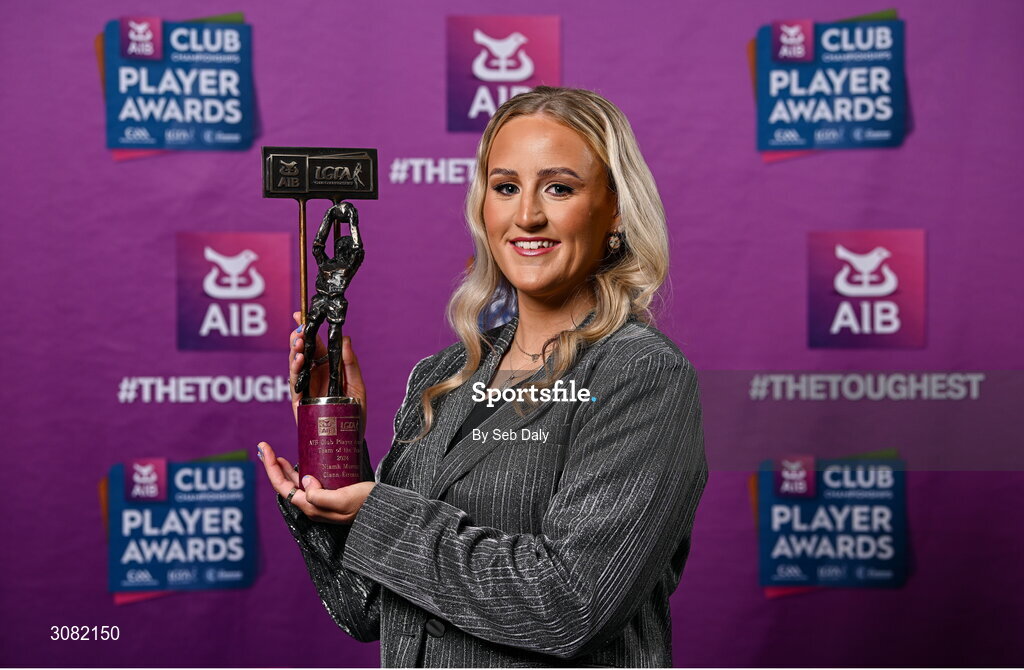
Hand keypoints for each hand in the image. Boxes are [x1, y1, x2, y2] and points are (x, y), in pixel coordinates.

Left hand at [257, 441, 374, 523]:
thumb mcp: (343, 500)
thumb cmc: (365, 505)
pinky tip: (303, 464)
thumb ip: (321, 496)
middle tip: (266, 448)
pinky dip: (300, 472)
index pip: (283, 487)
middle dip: (273, 467)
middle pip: (285, 485)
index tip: (265, 449)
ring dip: (284, 470)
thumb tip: (305, 481)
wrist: (382, 511)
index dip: (271, 468)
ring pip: (296, 484)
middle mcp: (312, 505)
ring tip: (278, 456)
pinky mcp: (330, 495)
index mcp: (311, 506)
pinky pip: (308, 484)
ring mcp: (320, 501)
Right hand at [289, 312, 367, 430]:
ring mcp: (305, 389)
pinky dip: (295, 370)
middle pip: (301, 352)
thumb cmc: (354, 415)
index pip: (314, 344)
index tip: (300, 314)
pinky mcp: (299, 403)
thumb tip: (345, 339)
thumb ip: (350, 364)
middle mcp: (314, 376)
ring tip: (299, 344)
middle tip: (299, 329)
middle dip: (298, 339)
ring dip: (295, 352)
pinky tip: (299, 360)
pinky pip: (293, 384)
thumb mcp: (358, 387)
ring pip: (295, 365)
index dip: (307, 329)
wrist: (350, 442)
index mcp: (327, 369)